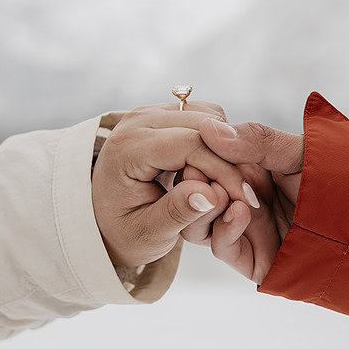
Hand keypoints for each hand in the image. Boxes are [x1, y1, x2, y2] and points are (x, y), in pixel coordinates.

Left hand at [92, 102, 260, 267]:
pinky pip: (205, 116)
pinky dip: (219, 142)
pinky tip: (215, 172)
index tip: (247, 201)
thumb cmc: (123, 231)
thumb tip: (211, 194)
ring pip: (209, 115)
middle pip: (203, 125)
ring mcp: (150, 112)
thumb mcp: (147, 235)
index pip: (189, 145)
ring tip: (227, 187)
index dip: (224, 171)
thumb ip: (177, 214)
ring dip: (226, 149)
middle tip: (247, 197)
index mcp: (127, 149)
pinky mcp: (163, 112)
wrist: (101, 216)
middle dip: (231, 160)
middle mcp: (136, 121)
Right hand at [187, 118, 303, 282]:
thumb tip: (209, 128)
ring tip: (218, 193)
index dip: (193, 157)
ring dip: (202, 207)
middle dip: (190, 184)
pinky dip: (224, 229)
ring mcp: (245, 231)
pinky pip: (224, 248)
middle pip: (194, 196)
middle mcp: (241, 199)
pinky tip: (238, 210)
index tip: (188, 149)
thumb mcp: (298, 153)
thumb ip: (256, 141)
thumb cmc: (341, 179)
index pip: (203, 164)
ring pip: (199, 224)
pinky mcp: (254, 260)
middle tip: (193, 172)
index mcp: (246, 170)